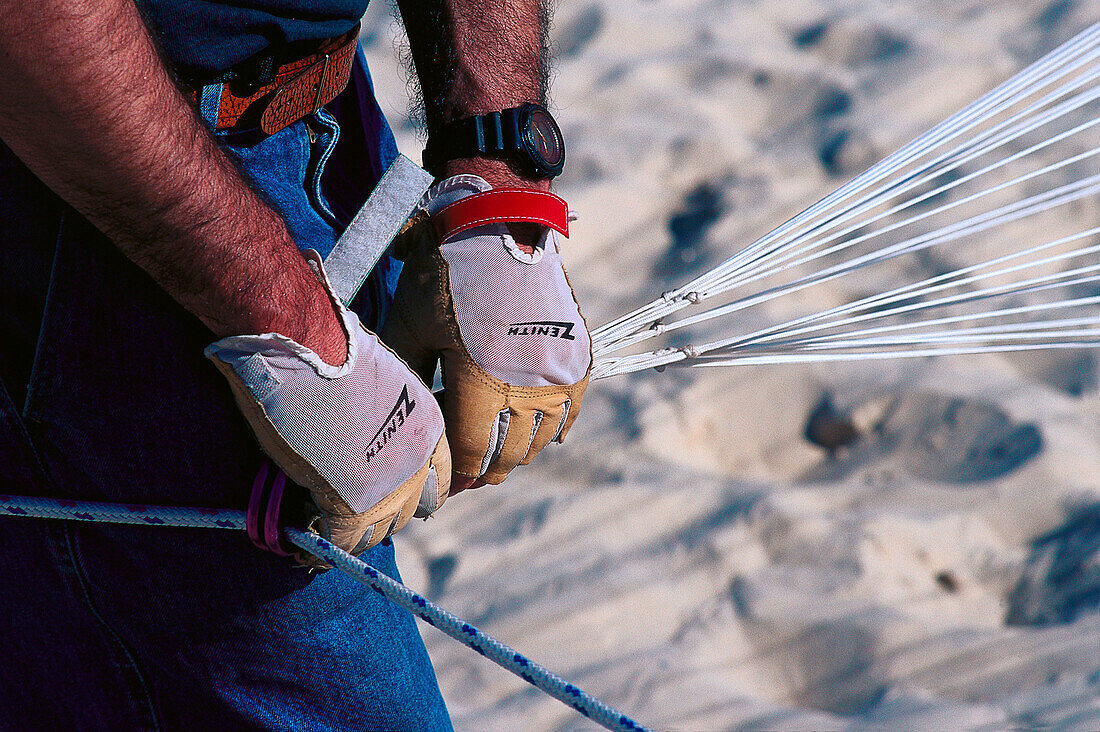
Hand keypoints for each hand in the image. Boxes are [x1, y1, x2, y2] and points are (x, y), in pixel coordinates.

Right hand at [206, 251, 449, 568]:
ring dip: (360, 530)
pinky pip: (347, 540)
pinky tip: (312, 545)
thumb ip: (386, 408)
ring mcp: (389, 484)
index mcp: (430, 424)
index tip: (389, 491)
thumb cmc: (331, 343)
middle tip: (356, 511)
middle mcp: (419, 457)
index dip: (412, 486)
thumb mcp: (381, 376)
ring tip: (331, 525)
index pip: (438, 476)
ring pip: (383, 529)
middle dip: (387, 511)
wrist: (301, 342)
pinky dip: (329, 545)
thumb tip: (369, 421)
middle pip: (413, 507)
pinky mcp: (351, 503)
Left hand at [381, 175, 590, 492]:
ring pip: (542, 440)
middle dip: (483, 470)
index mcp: (484, 383)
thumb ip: (407, 382)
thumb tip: (404, 423)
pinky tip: (533, 428)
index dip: (455, 477)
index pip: (473, 456)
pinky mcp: (578, 356)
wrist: (499, 223)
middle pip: (509, 456)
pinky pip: (571, 413)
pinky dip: (551, 428)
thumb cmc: (446, 274)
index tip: (442, 483)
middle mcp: (529, 386)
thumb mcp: (410, 328)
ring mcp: (560, 373)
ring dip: (516, 451)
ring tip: (494, 450)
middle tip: (464, 473)